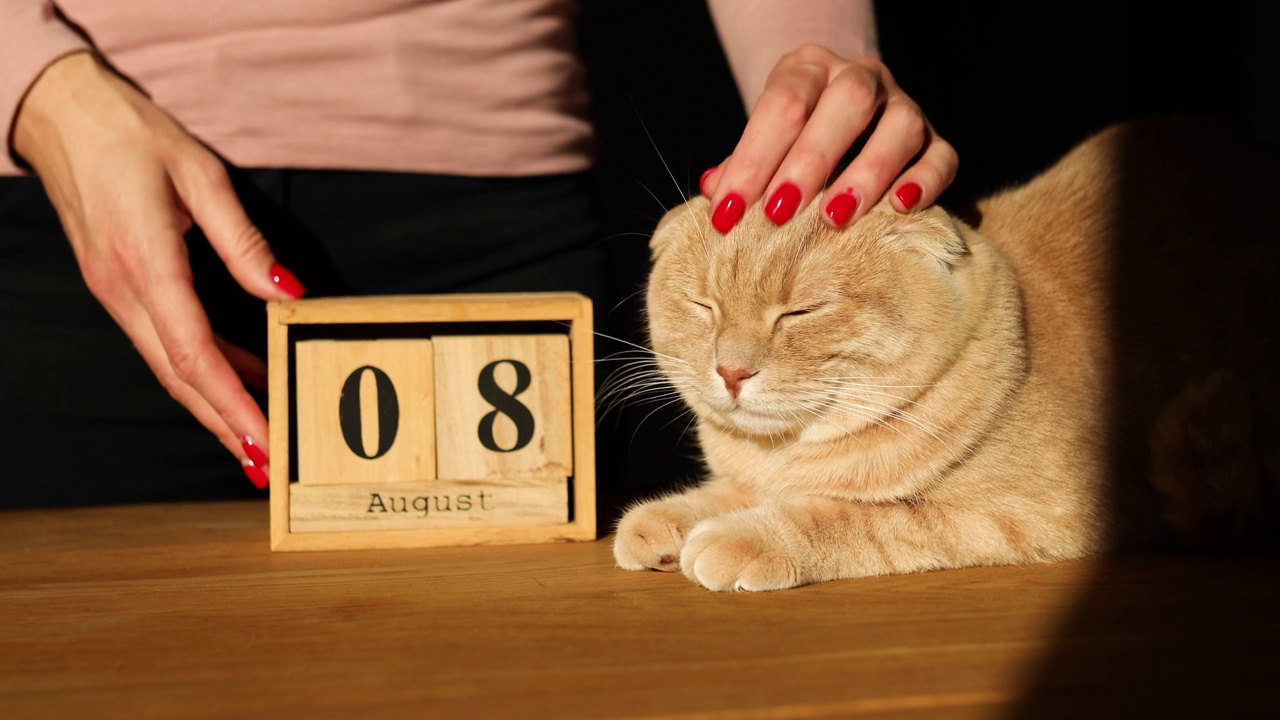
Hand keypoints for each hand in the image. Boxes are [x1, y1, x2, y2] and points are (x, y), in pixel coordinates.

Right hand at [12, 51, 304, 486]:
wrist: (63, 116)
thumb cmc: (133, 136)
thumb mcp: (201, 177)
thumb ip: (245, 243)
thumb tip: (287, 293)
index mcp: (146, 265)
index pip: (194, 354)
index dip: (231, 403)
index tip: (262, 438)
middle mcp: (125, 290)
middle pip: (180, 377)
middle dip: (224, 425)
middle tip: (266, 466)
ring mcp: (117, 292)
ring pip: (171, 365)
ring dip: (214, 404)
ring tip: (258, 438)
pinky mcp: (120, 286)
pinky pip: (165, 340)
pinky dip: (203, 368)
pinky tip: (239, 378)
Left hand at [700, 44, 957, 231]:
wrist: (842, 113)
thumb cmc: (791, 137)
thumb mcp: (763, 140)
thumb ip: (742, 164)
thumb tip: (714, 190)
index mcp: (809, 68)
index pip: (783, 103)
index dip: (753, 159)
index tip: (728, 212)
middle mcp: (861, 77)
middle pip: (846, 103)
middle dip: (810, 161)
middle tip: (779, 213)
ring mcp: (903, 105)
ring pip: (900, 126)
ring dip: (867, 173)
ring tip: (836, 217)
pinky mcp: (935, 139)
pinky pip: (941, 156)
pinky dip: (925, 182)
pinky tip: (901, 208)